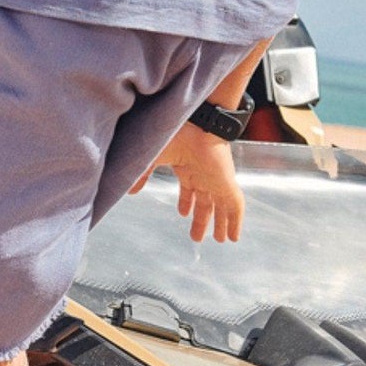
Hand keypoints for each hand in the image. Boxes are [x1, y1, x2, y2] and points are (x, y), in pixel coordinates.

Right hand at [128, 123, 244, 243]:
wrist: (197, 125)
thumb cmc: (174, 134)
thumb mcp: (151, 157)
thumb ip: (142, 175)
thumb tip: (129, 190)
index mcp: (186, 167)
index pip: (188, 189)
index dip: (186, 203)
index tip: (183, 213)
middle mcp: (203, 175)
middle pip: (204, 203)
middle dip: (201, 220)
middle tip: (198, 236)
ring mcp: (217, 179)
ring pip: (221, 207)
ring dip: (220, 224)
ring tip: (221, 240)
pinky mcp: (227, 183)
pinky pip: (235, 207)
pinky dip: (235, 223)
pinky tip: (234, 237)